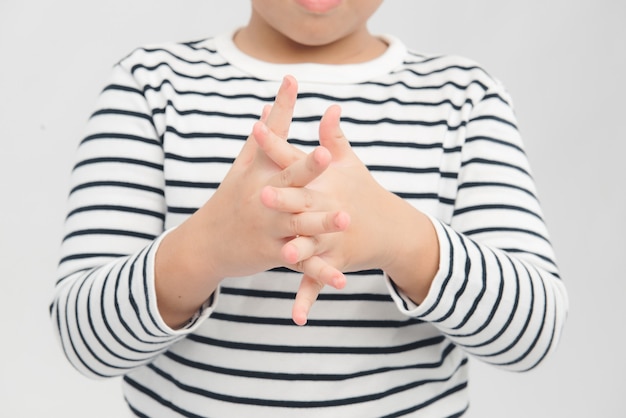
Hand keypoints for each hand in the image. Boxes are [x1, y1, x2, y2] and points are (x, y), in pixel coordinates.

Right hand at [155, 76, 348, 327]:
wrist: (206, 242)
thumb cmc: (231, 195)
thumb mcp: (247, 162)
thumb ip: (269, 130)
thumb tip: (277, 94)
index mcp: (260, 176)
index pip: (279, 152)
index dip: (295, 139)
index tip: (313, 124)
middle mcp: (263, 201)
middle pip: (290, 188)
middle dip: (309, 174)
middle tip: (330, 159)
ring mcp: (268, 229)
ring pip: (299, 226)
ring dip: (321, 224)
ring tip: (346, 219)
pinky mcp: (272, 254)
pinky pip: (301, 263)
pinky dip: (321, 272)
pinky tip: (341, 279)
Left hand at [258, 104, 438, 324]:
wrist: (391, 229)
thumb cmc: (363, 192)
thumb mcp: (350, 164)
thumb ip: (335, 137)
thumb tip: (329, 107)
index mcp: (326, 182)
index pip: (296, 160)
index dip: (275, 144)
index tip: (254, 128)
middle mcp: (330, 209)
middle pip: (303, 203)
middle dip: (284, 200)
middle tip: (261, 194)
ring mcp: (333, 238)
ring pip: (313, 245)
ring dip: (301, 250)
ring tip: (285, 255)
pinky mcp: (335, 262)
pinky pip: (318, 281)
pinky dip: (308, 299)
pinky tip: (296, 318)